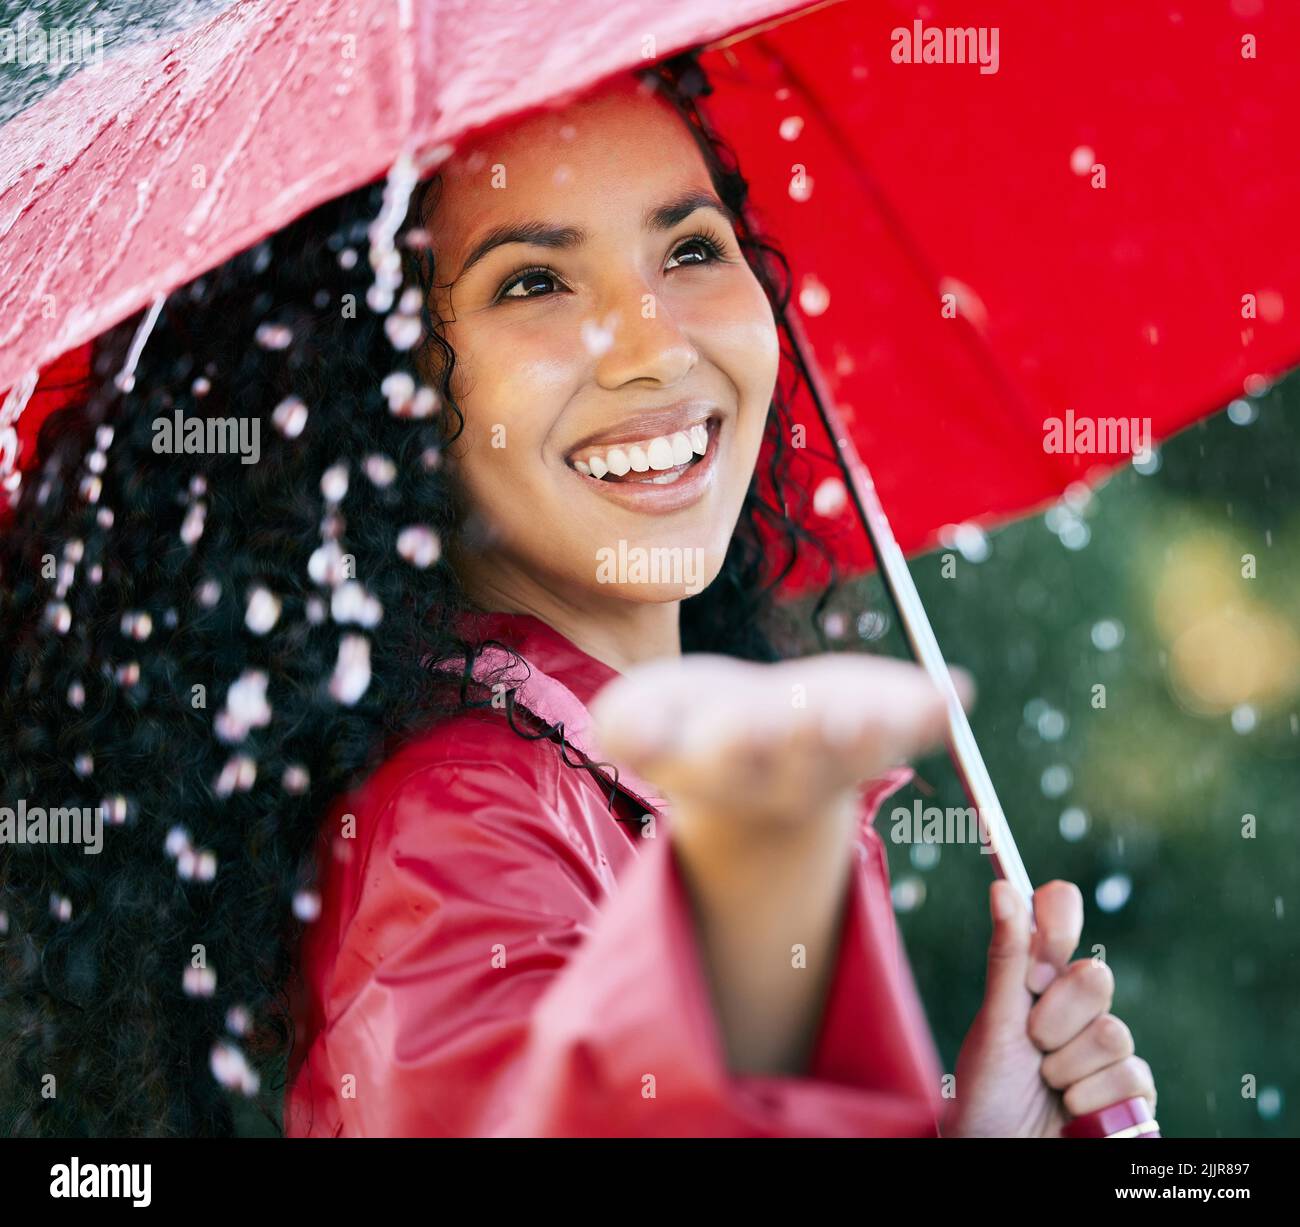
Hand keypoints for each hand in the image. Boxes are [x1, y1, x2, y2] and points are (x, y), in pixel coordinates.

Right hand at [590, 651, 966, 830]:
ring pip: (859, 749)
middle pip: (796, 758)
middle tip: (815, 714)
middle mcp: (782, 770)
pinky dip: (932, 713)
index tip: (729, 725)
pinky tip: (954, 692)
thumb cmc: (689, 725)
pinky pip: (913, 729)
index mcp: (718, 766)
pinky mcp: (880, 730)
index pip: (719, 758)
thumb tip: (619, 732)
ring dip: (873, 730)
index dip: (729, 743)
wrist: (755, 750)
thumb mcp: (641, 724)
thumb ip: (628, 728)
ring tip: (888, 708)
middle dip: (806, 736)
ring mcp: (838, 754)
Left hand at [943, 879, 1157, 1137]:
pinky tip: (1071, 1109)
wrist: (999, 1153)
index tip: (1046, 943)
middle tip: (1032, 1042)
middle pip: (1095, 977)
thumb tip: (1002, 887)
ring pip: (1114, 1031)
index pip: (1059, 923)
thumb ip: (1007, 959)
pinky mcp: (1129, 1092)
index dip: (1059, 919)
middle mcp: (1073, 1009)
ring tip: (1046, 1084)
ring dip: (1070, 1065)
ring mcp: (1103, 1050)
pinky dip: (1092, 1097)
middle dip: (1057, 1016)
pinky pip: (1132, 1076)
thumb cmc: (985, 1093)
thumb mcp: (993, 1024)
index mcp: (1035, 983)